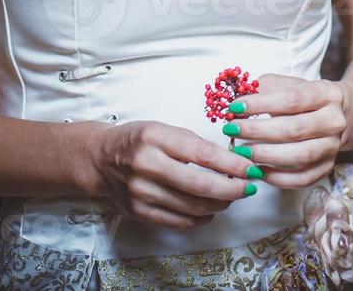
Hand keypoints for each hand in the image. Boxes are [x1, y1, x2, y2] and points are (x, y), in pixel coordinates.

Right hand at [87, 120, 263, 229]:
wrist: (100, 159)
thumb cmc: (138, 140)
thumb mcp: (163, 129)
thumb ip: (194, 144)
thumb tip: (232, 163)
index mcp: (155, 138)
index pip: (203, 154)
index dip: (233, 164)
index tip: (252, 169)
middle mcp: (146, 165)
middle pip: (200, 186)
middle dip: (232, 190)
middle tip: (248, 188)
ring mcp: (141, 192)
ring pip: (193, 207)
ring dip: (219, 204)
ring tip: (230, 197)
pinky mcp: (139, 212)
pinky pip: (180, 222)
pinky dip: (201, 218)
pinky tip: (209, 208)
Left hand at [219, 73, 352, 188]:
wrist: (336, 115)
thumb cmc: (303, 99)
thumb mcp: (286, 84)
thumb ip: (264, 90)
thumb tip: (238, 105)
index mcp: (325, 94)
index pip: (292, 99)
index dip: (261, 104)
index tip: (235, 107)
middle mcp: (334, 121)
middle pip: (295, 129)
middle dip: (258, 131)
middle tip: (232, 130)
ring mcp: (333, 146)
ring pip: (300, 156)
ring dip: (266, 156)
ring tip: (242, 152)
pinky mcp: (328, 167)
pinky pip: (303, 178)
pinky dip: (278, 178)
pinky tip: (258, 170)